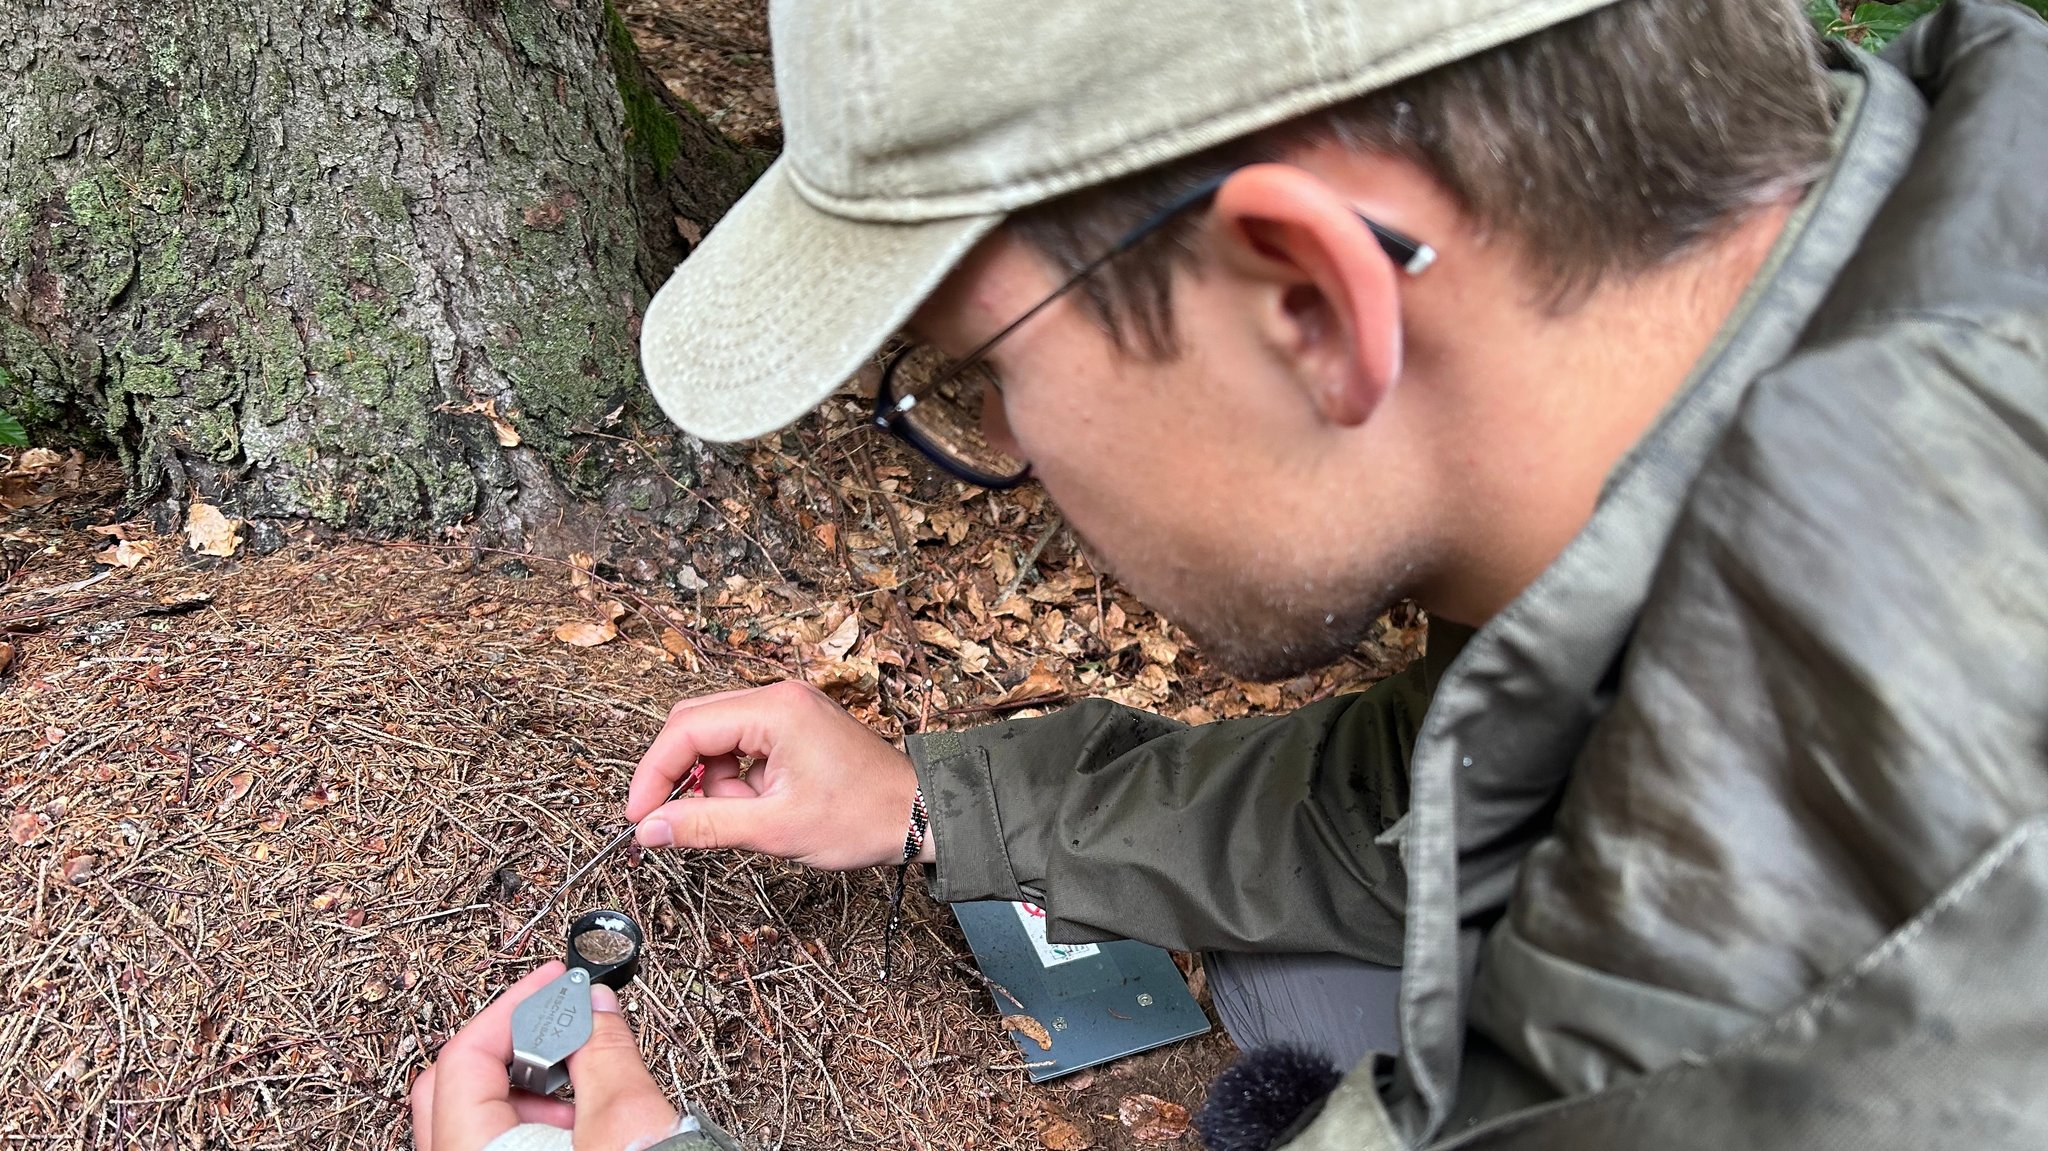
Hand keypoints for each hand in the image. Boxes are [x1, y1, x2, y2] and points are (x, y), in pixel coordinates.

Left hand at [411, 963, 678, 1150]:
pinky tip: (583, 1119)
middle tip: (561, 1018)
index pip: (463, 1060)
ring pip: (476, 1123)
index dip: (513, 1008)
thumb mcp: (626, 1118)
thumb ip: (601, 1050)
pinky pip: (500, 1149)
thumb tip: (591, 1005)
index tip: (555, 981)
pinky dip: (536, 1123)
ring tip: (588, 1077)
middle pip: (453, 1090)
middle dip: (513, 1044)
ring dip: (530, 1085)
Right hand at [628, 680, 926, 869]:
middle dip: (683, 777)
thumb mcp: (774, 829)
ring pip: (717, 740)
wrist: (920, 814)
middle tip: (677, 821)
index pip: (685, 730)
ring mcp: (789, 707)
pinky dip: (741, 780)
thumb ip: (705, 825)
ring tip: (757, 817)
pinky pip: (744, 746)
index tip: (638, 815)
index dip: (653, 774)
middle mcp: (779, 696)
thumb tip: (648, 829)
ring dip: (719, 784)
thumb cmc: (862, 817)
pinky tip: (767, 806)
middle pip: (695, 726)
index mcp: (774, 709)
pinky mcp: (796, 725)